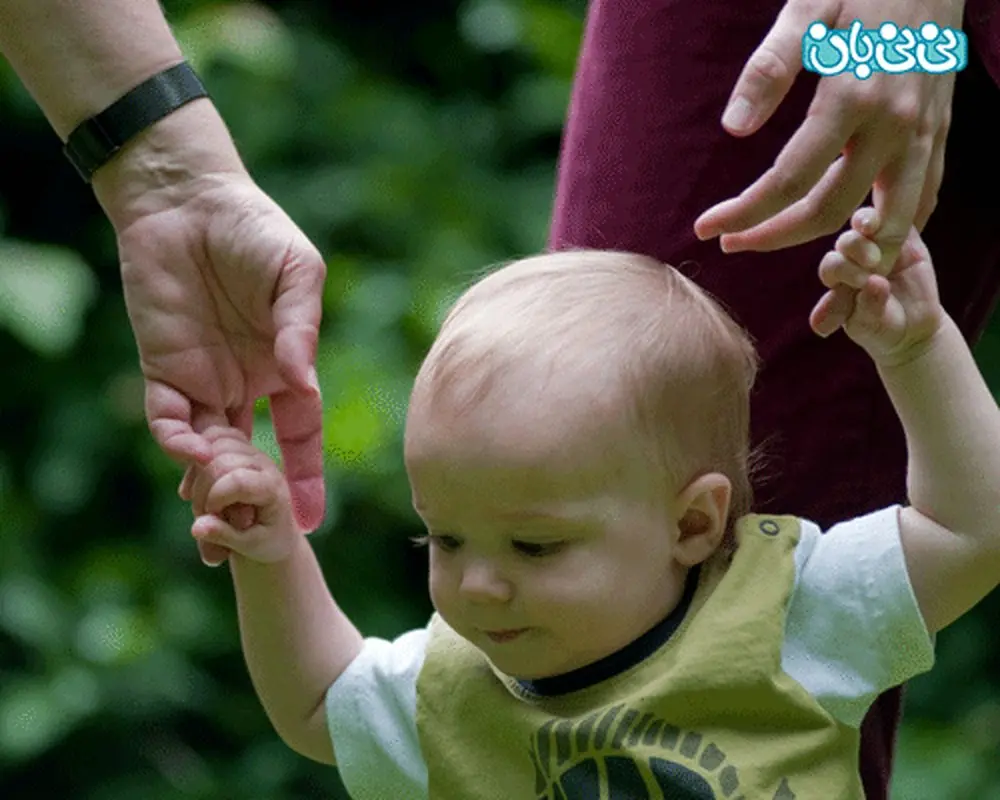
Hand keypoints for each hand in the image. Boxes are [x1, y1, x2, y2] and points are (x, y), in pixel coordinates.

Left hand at [102, 159, 325, 534]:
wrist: (187, 200)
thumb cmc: (254, 229)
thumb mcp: (296, 272)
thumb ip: (300, 327)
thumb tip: (301, 380)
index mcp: (285, 368)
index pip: (300, 434)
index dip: (306, 478)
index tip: (311, 521)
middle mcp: (246, 383)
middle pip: (251, 456)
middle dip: (252, 500)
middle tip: (254, 537)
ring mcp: (203, 380)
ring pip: (206, 450)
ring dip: (210, 483)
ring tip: (218, 516)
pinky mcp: (161, 368)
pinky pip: (167, 418)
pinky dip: (176, 441)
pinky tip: (191, 450)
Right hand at [187, 426, 298, 565]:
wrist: (276, 532)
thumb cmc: (266, 542)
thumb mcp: (248, 547)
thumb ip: (223, 536)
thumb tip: (196, 527)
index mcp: (272, 488)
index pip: (237, 480)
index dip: (214, 499)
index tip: (211, 519)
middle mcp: (263, 464)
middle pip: (220, 461)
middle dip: (202, 489)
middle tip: (204, 515)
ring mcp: (251, 452)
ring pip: (213, 443)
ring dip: (198, 473)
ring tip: (201, 500)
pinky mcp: (238, 447)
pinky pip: (211, 436)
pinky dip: (196, 460)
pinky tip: (192, 487)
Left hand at [694, 0, 962, 273]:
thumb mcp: (807, 11)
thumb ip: (770, 68)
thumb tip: (734, 129)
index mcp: (854, 98)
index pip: (788, 181)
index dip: (744, 212)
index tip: (707, 228)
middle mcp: (894, 126)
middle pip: (828, 212)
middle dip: (773, 236)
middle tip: (733, 241)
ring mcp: (923, 135)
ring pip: (883, 221)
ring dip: (833, 248)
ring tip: (786, 244)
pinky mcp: (940, 134)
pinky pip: (923, 200)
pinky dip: (891, 230)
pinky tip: (856, 237)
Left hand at [810, 208, 943, 366]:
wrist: (912, 327)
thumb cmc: (881, 327)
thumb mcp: (871, 326)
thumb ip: (869, 307)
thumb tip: (876, 283)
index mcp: (836, 276)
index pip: (832, 265)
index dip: (843, 269)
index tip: (860, 282)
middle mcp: (852, 256)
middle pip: (847, 241)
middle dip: (855, 248)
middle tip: (872, 262)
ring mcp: (878, 242)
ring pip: (867, 220)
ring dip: (867, 220)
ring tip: (871, 228)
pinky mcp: (906, 235)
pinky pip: (901, 217)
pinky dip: (899, 211)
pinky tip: (900, 210)